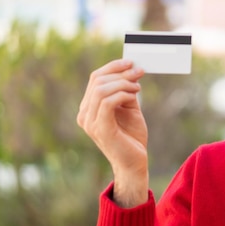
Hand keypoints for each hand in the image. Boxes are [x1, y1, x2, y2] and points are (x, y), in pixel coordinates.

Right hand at [77, 59, 148, 206]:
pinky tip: (134, 95)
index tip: (131, 62)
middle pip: (97, 80)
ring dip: (123, 83)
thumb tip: (131, 69)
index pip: (95, 78)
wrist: (135, 163)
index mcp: (88, 108)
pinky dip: (122, 94)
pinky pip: (107, 103)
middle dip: (121, 73)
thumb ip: (126, 91)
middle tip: (140, 72)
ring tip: (138, 87)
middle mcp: (84, 115)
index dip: (113, 66)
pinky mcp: (101, 130)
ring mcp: (90, 123)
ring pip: (101, 89)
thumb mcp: (129, 108)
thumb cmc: (131, 137)